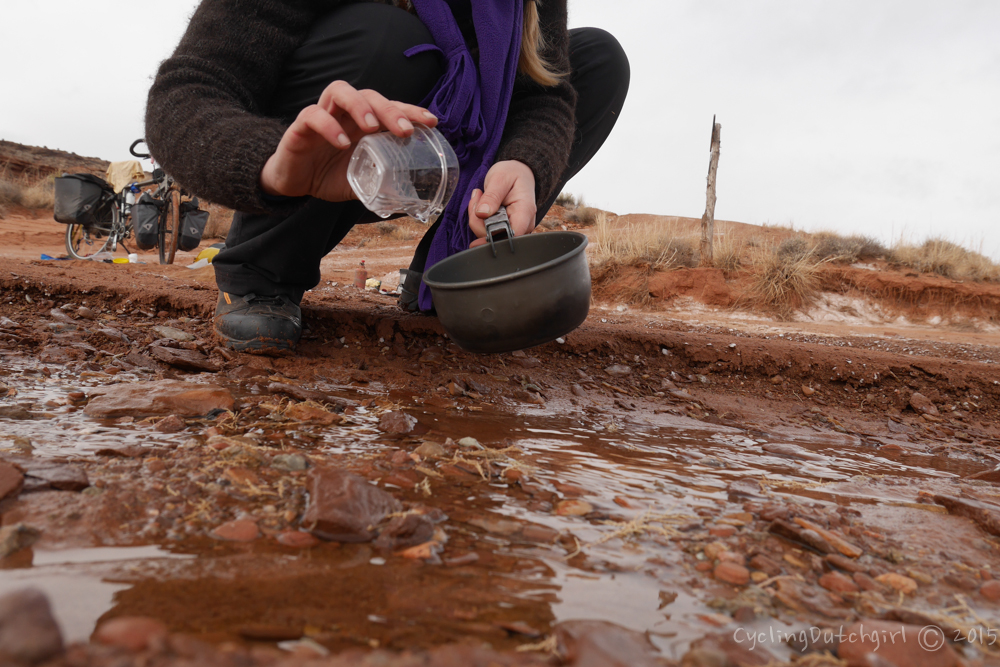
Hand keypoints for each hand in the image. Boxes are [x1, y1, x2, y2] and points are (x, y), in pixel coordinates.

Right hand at [259, 81, 437, 201]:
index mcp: (363, 123)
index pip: (390, 107)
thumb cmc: (330, 176)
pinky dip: (329, 126)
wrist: (295, 183)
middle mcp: (345, 113)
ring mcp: (323, 115)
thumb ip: (382, 185)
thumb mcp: (362, 182)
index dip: (411, 110)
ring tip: (372, 127)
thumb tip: (410, 204)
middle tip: (405, 130)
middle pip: (369, 94)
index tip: (431, 122)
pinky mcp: (300, 126)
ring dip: (360, 106)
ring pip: (340, 91)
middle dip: (390, 109)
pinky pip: (313, 115)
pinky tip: (342, 143)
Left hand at [467, 160, 535, 247]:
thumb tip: (482, 214)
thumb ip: (492, 196)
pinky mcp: (505, 230)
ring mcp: (514, 229)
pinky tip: (481, 206)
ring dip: (477, 219)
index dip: (491, 234)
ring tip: (480, 197)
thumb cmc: (512, 174)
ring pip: (488, 236)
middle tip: (477, 197)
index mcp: (525, 212)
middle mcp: (523, 225)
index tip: (477, 217)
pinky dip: (479, 220)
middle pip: (496, 237)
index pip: (510, 235)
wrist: (518, 174)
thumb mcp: (500, 178)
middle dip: (479, 221)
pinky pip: (487, 232)